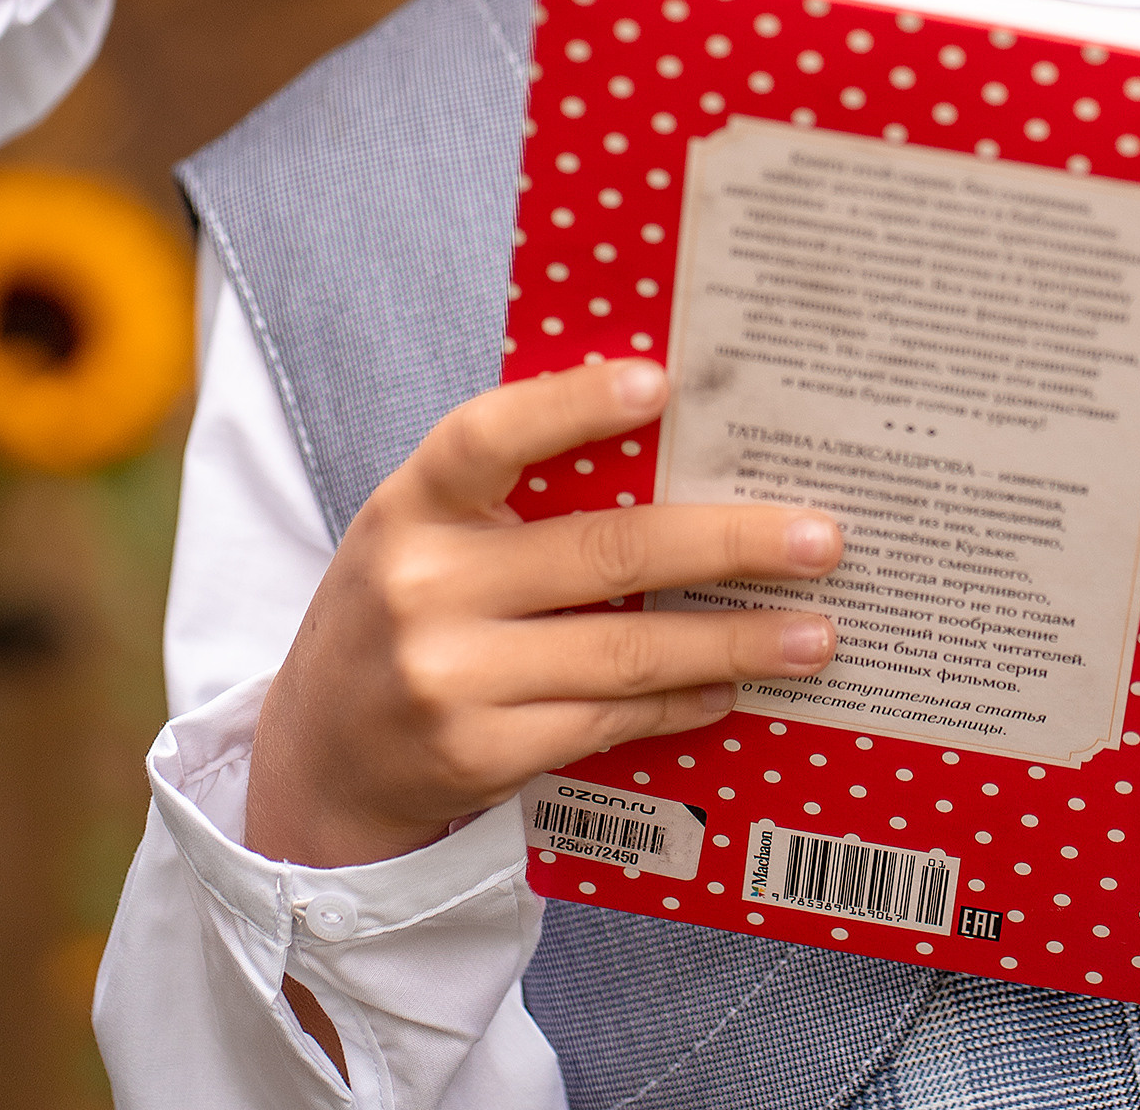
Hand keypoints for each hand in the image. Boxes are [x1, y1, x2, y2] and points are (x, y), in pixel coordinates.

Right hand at [244, 358, 841, 867]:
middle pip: (603, 553)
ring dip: (733, 640)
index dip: (573, 404)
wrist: (318, 754)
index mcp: (413, 502)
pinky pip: (606, 722)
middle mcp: (425, 586)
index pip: (490, 434)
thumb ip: (516, 487)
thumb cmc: (405, 605)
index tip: (664, 383)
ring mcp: (450, 680)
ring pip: (623, 652)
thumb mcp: (430, 528)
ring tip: (815, 632)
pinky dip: (682, 702)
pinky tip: (734, 687)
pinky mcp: (477, 756)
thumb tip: (673, 431)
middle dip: (728, 543)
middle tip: (821, 539)